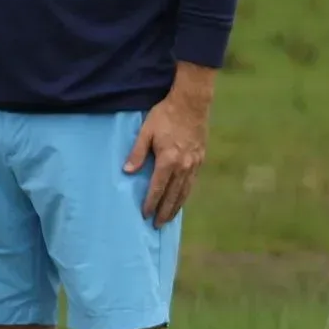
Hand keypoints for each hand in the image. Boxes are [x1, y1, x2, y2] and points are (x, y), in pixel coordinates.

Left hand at [124, 62, 214, 225]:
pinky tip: (181, 199)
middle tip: (156, 225)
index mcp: (168, 160)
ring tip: (168, 218)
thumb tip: (127, 172)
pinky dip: (185, 195)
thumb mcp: (146, 131)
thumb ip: (137, 153)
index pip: (158, 188)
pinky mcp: (200, 159)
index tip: (144, 214)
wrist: (192, 103)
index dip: (151, 203)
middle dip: (164, 211)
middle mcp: (183, 166)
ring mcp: (194, 164)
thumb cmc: (166, 115)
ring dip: (176, 207)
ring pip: (184, 192)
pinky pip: (192, 183)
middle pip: (173, 195)